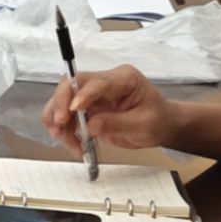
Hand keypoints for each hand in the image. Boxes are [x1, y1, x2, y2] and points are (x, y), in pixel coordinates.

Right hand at [46, 64, 180, 153]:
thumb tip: (90, 126)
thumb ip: (116, 124)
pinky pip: (67, 115)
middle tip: (59, 125)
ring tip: (65, 140)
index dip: (82, 95)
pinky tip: (72, 143)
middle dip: (60, 104)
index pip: (97, 82)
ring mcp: (93, 94)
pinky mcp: (87, 108)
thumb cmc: (158, 121)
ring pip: (64, 100)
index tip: (72, 111)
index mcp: (123, 79)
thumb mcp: (142, 125)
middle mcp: (104, 81)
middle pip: (72, 84)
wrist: (161, 126)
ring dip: (59, 121)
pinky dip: (64, 129)